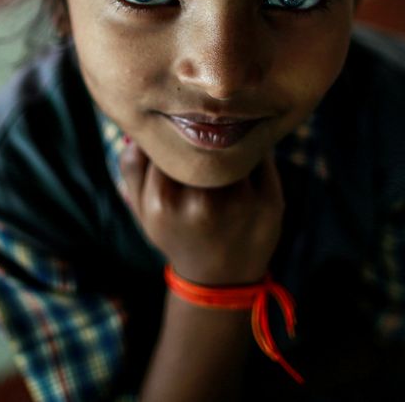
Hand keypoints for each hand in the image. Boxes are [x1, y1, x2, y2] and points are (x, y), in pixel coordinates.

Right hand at [119, 142, 283, 284]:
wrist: (219, 279)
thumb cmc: (177, 233)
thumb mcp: (142, 208)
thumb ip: (133, 166)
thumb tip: (144, 125)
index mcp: (163, 201)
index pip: (167, 141)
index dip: (173, 130)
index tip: (176, 130)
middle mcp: (202, 202)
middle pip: (202, 138)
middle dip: (202, 131)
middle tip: (202, 131)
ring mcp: (240, 202)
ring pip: (234, 142)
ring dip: (229, 137)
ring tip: (224, 147)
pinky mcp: (271, 201)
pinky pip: (261, 155)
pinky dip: (254, 150)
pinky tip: (246, 162)